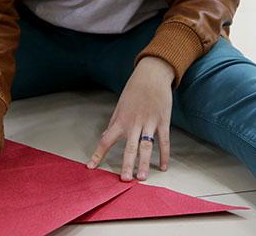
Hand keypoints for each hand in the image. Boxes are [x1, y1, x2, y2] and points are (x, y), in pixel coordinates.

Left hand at [87, 56, 173, 180]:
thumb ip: (113, 123)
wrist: (152, 74)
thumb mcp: (120, 105)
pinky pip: (164, 141)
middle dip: (126, 164)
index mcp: (121, 120)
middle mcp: (134, 123)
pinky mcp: (163, 121)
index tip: (90, 167)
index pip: (106, 140)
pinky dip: (165, 154)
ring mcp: (149, 123)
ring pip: (146, 147)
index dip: (98, 154)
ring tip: (142, 177)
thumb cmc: (134, 90)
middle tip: (124, 180)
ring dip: (144, 163)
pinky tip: (163, 167)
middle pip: (129, 148)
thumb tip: (105, 136)